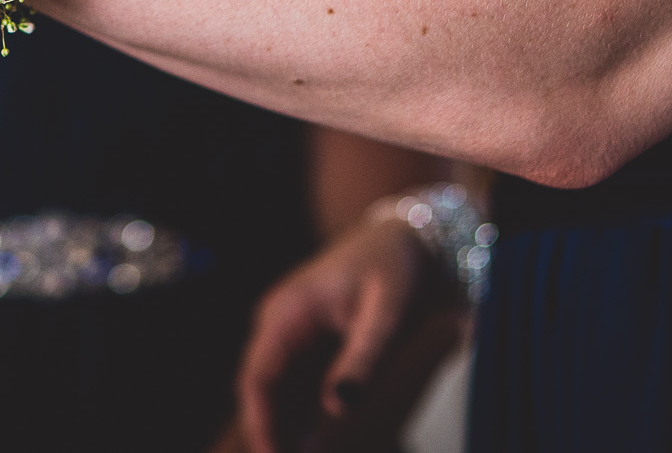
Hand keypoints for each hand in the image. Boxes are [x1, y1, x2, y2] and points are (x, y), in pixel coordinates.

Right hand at [235, 217, 463, 452]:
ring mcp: (294, 335)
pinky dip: (304, 417)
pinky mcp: (312, 345)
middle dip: (272, 432)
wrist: (413, 239)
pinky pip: (299, 388)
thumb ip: (366, 360)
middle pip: (263, 390)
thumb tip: (338, 408)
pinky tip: (316, 443)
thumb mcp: (390, 312)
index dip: (260, 422)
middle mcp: (281, 324)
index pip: (258, 376)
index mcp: (288, 312)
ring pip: (279, 393)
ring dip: (287, 428)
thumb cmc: (399, 268)